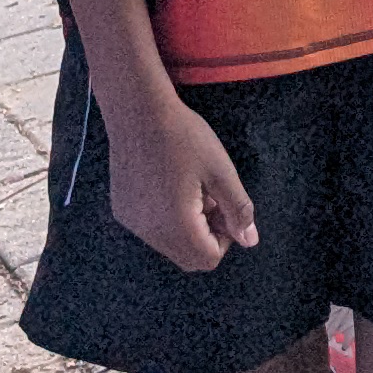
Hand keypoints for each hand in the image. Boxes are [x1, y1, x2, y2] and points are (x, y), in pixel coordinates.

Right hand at [107, 98, 257, 272]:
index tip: (225, 207)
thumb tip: (250, 241)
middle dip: (208, 237)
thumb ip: (238, 209)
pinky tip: (170, 186)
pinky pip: (151, 230)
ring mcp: (132, 223)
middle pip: (188, 258)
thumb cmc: (185, 138)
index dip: (226, 238)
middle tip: (212, 200)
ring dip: (188, 229)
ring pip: (169, 245)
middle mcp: (149, 232)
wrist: (138, 113)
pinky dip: (167, 220)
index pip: (208, 259)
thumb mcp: (221, 172)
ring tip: (192, 190)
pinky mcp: (122, 211)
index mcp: (176, 226)